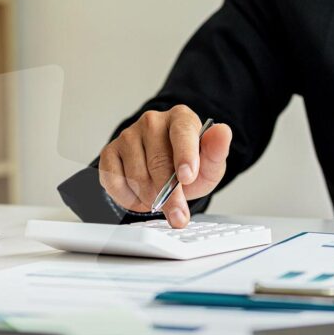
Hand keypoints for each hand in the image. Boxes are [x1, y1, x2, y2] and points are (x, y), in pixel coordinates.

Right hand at [98, 105, 231, 227]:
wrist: (166, 172)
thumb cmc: (189, 166)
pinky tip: (140, 197)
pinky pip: (114, 181)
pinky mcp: (110, 152)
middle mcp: (152, 121)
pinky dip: (128, 198)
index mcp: (180, 118)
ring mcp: (128, 135)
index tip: (187, 177)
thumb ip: (216, 151)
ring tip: (160, 200)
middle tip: (178, 216)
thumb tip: (223, 132)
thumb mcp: (210, 164)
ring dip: (149, 197)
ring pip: (136, 175)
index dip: (184, 156)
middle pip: (158, 161)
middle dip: (169, 195)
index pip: (182, 132)